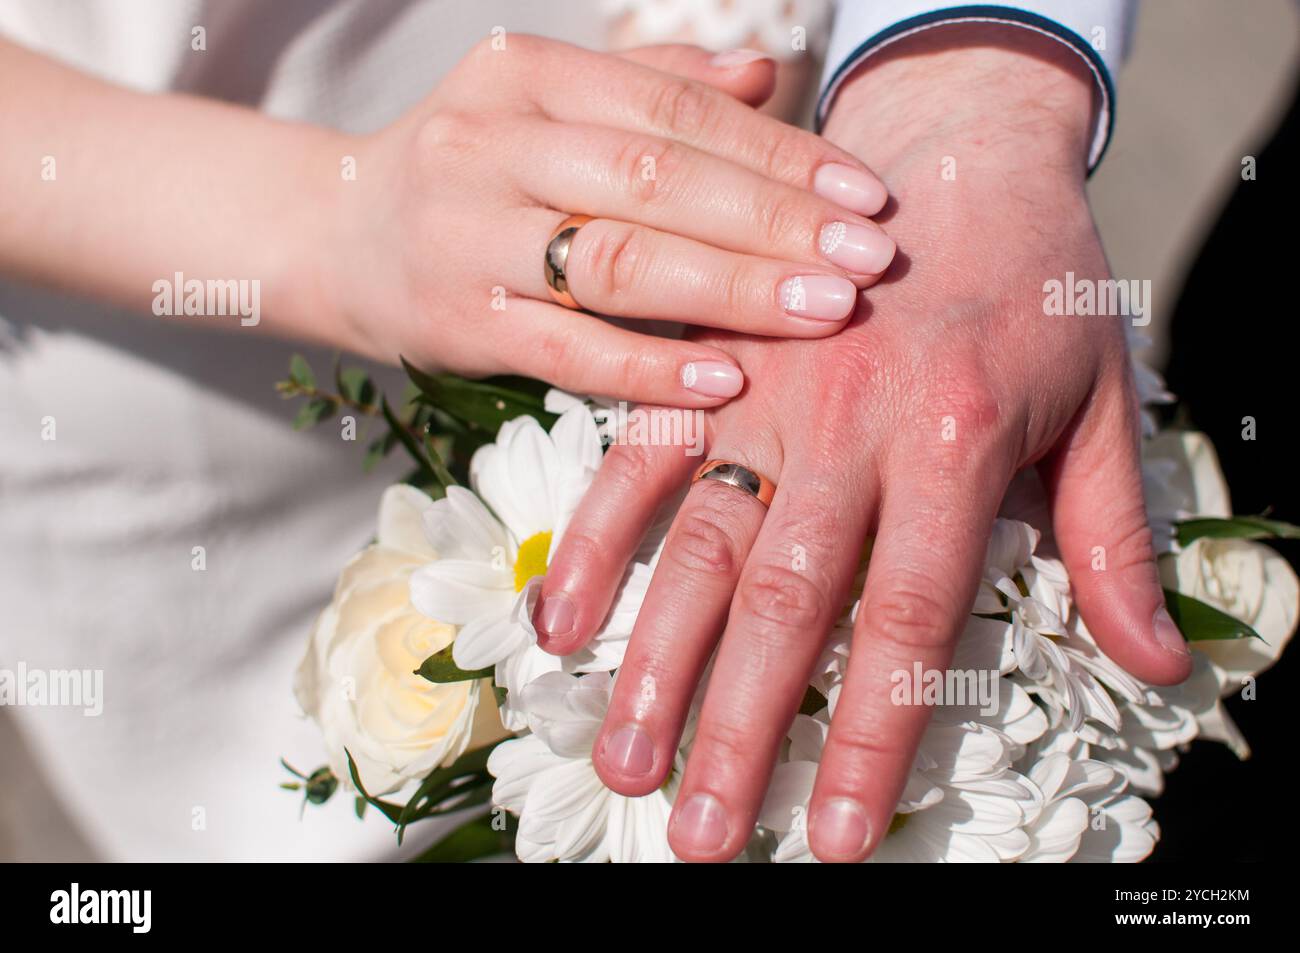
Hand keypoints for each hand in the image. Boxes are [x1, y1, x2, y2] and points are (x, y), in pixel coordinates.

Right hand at [315, 36, 894, 405]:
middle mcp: (492, 145)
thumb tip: (765, 78)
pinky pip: (566, 349)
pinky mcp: (457, 323)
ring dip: (731, 290)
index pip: (675, 112)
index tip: (865, 194)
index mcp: (526, 75)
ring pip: (616, 262)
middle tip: (869, 259)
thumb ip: (652, 86)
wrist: (334, 233)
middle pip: (657, 182)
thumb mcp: (544, 102)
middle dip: (775, 222)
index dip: (779, 152)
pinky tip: (725, 378)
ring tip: (825, 310)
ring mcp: (468, 237)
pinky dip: (649, 366)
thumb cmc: (472, 169)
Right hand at [534, 26, 1192, 861]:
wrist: (958, 149)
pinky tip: (557, 624)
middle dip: (739, 729)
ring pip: (696, 546)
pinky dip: (594, 541)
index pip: (903, 620)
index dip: (869, 738)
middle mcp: (843, 428)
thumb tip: (1157, 664)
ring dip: (655, 662)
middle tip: (701, 835)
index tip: (835, 836)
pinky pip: (639, 459)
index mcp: (949, 446)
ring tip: (626, 762)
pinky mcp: (708, 367)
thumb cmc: (1032, 289)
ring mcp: (761, 395)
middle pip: (781, 603)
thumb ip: (1113, 540)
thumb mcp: (1098, 405)